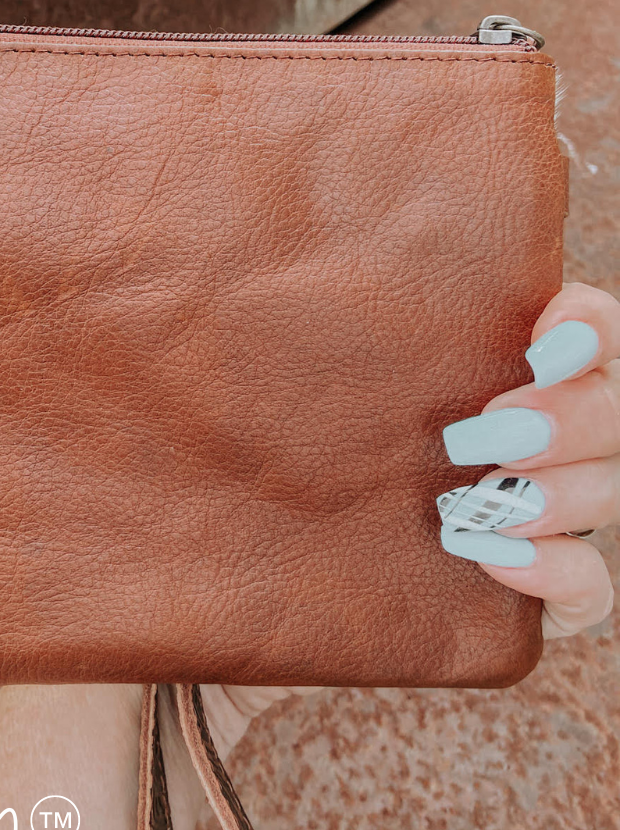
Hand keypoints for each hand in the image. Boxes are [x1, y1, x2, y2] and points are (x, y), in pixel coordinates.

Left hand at [201, 283, 619, 758]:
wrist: (247, 560)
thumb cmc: (270, 444)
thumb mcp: (283, 369)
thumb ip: (305, 311)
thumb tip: (252, 237)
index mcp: (493, 371)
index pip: (586, 332)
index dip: (588, 329)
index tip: (541, 340)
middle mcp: (530, 436)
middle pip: (611, 414)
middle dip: (567, 420)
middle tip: (476, 433)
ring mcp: (535, 515)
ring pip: (606, 495)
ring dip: (557, 497)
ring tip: (465, 507)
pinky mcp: (524, 591)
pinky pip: (588, 592)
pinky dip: (561, 577)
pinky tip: (495, 562)